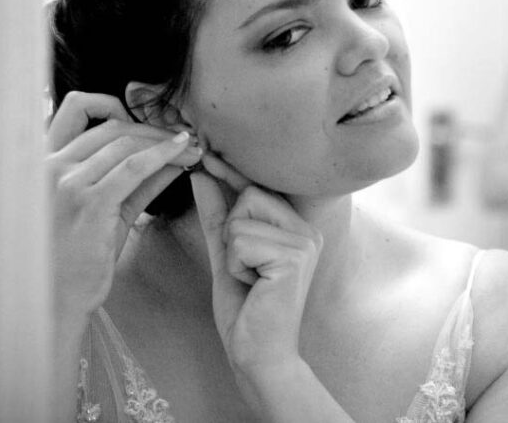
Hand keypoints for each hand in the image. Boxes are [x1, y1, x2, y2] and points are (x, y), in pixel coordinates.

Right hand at [46, 91, 201, 325]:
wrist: (54, 300)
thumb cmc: (75, 260)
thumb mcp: (104, 211)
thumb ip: (135, 181)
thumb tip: (173, 155)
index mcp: (43, 162)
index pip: (75, 109)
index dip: (111, 103)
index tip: (143, 118)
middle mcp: (50, 165)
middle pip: (112, 127)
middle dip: (154, 129)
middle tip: (185, 139)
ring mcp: (67, 182)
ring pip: (126, 142)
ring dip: (166, 142)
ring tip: (193, 150)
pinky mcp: (89, 203)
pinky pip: (134, 167)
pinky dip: (163, 155)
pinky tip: (183, 155)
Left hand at [190, 152, 322, 389]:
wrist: (258, 355)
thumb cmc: (245, 309)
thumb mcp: (225, 253)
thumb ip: (216, 213)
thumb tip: (201, 173)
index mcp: (295, 226)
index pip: (256, 187)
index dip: (230, 172)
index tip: (206, 152)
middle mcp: (306, 228)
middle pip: (248, 195)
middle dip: (232, 230)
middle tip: (246, 269)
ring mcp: (305, 241)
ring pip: (241, 218)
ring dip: (232, 253)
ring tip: (251, 279)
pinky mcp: (295, 256)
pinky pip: (241, 240)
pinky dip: (236, 266)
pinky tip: (255, 287)